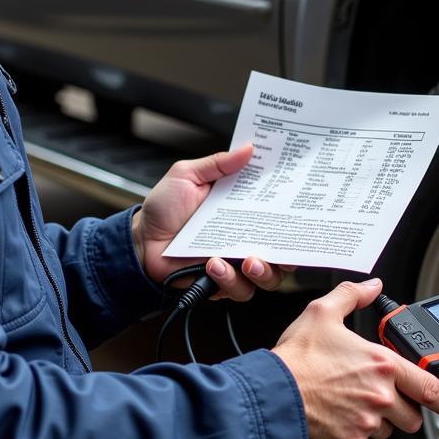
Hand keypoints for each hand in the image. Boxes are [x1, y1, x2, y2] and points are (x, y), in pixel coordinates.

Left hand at [132, 143, 292, 298]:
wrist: (139, 242)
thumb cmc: (164, 208)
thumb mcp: (187, 175)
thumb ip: (217, 164)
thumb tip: (248, 149)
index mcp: (242, 209)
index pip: (277, 211)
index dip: (292, 210)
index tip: (299, 204)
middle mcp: (245, 238)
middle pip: (283, 251)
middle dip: (288, 253)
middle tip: (277, 247)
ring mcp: (235, 263)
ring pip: (268, 277)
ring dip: (263, 271)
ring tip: (248, 261)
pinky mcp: (221, 283)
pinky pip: (238, 289)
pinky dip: (229, 280)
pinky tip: (214, 265)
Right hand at [272, 278, 438, 438]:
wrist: (273, 394)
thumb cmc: (296, 358)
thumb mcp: (323, 312)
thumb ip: (352, 296)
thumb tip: (372, 287)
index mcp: (382, 365)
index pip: (432, 389)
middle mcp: (381, 397)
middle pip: (413, 416)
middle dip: (402, 408)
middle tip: (381, 396)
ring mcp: (367, 424)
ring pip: (388, 431)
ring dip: (379, 421)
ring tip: (353, 404)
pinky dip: (358, 436)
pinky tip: (340, 418)